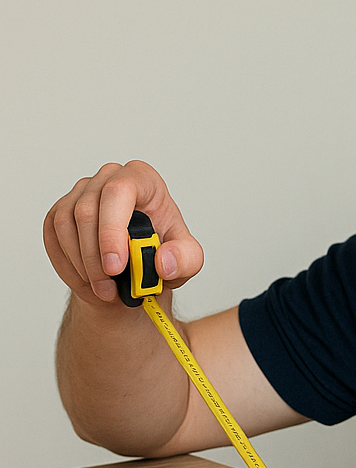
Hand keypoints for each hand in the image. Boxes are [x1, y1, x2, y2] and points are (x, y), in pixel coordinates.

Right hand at [44, 161, 203, 304]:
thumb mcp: (188, 260)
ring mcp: (81, 193)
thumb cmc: (162, 254)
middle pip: (88, 210)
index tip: (115, 267)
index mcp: (142, 179)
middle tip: (109, 288)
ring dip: (82, 265)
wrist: (138, 269)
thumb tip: (164, 263)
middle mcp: (109, 178)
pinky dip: (68, 265)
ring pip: (66, 224)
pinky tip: (87, 281)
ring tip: (104, 289)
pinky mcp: (61, 211)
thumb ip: (185, 260)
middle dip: (96, 257)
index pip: (119, 191)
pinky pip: (53, 236)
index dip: (112, 230)